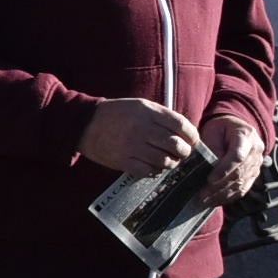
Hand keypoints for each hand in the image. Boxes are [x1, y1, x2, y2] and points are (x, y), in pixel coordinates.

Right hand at [76, 98, 199, 175]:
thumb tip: (185, 133)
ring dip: (170, 163)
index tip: (192, 141)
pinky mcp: (123, 160)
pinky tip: (152, 166)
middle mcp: (142, 128)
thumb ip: (162, 117)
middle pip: (176, 145)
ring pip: (165, 161)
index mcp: (148, 111)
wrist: (86, 123)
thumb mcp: (141, 106)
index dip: (192, 136)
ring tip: (167, 160)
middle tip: (181, 153)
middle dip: (184, 152)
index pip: (181, 125)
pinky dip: (154, 171)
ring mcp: (132, 145)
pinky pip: (148, 171)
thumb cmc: (117, 114)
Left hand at [199, 115, 266, 205]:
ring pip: (241, 184)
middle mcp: (256, 152)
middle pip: (239, 173)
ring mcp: (257, 165)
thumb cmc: (221, 128)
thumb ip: (212, 146)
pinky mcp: (253, 175)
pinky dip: (228, 197)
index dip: (224, 170)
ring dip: (222, 194)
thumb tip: (210, 167)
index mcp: (247, 136)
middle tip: (202, 194)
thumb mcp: (214, 130)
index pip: (237, 157)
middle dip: (219, 186)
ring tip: (205, 200)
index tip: (209, 179)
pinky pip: (242, 189)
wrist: (235, 129)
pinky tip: (214, 201)